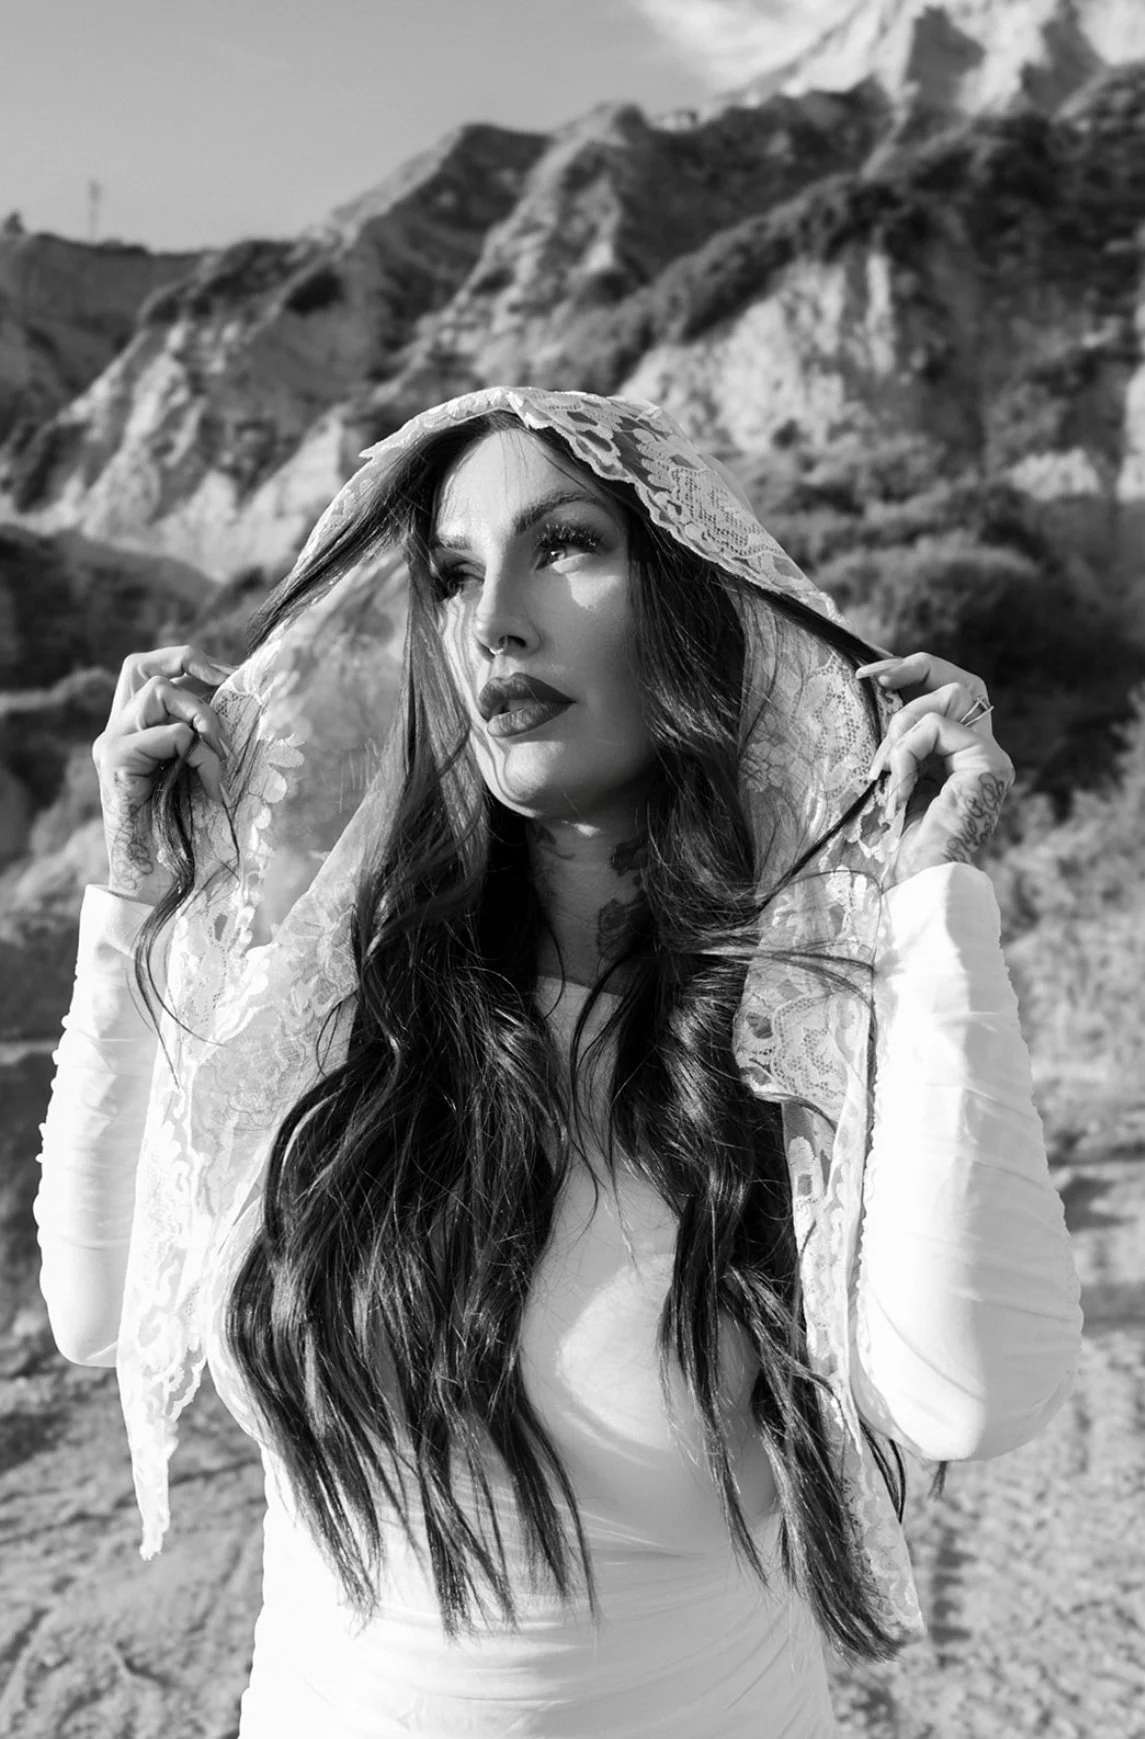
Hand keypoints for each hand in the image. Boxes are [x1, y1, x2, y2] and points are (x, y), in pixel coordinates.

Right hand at [92, 644, 233, 903]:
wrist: (156, 883)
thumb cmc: (187, 834)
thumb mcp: (201, 770)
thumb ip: (206, 735)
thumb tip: (244, 697)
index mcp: (134, 730)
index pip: (148, 670)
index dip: (188, 663)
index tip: (231, 677)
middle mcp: (116, 732)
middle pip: (139, 665)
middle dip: (186, 663)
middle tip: (228, 685)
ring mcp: (111, 745)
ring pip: (158, 691)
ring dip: (202, 715)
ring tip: (221, 751)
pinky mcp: (115, 761)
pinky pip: (168, 734)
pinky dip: (199, 752)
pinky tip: (211, 781)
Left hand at [855, 650, 1013, 886]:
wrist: (913, 882)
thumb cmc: (890, 843)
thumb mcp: (886, 777)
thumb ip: (892, 740)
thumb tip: (869, 688)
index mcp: (955, 755)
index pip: (944, 693)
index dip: (911, 673)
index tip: (868, 675)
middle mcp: (979, 751)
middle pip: (960, 680)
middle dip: (914, 668)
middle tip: (872, 679)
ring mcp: (989, 756)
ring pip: (951, 693)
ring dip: (904, 723)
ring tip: (885, 767)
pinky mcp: (989, 762)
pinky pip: (939, 725)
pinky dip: (908, 747)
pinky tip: (899, 782)